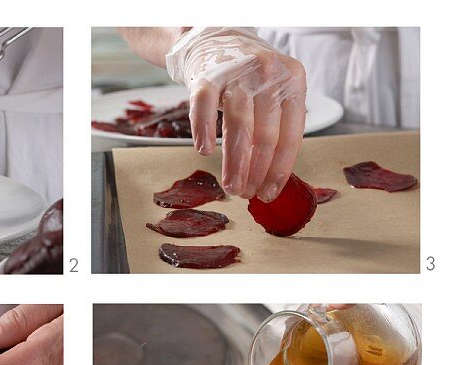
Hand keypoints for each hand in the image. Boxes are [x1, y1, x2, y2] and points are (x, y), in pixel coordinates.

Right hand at [167, 27, 306, 200]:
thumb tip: (269, 177)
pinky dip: (204, 131)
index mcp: (293, 82)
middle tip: (246, 193)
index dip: (279, 169)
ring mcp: (238, 74)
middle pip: (265, 134)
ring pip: (239, 126)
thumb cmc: (248, 77)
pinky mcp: (207, 76)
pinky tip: (204, 151)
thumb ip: (277, 125)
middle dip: (255, 172)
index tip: (269, 192)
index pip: (290, 134)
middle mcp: (268, 75)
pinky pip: (204, 107)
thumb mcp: (275, 92)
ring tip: (230, 186)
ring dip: (234, 163)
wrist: (218, 40)